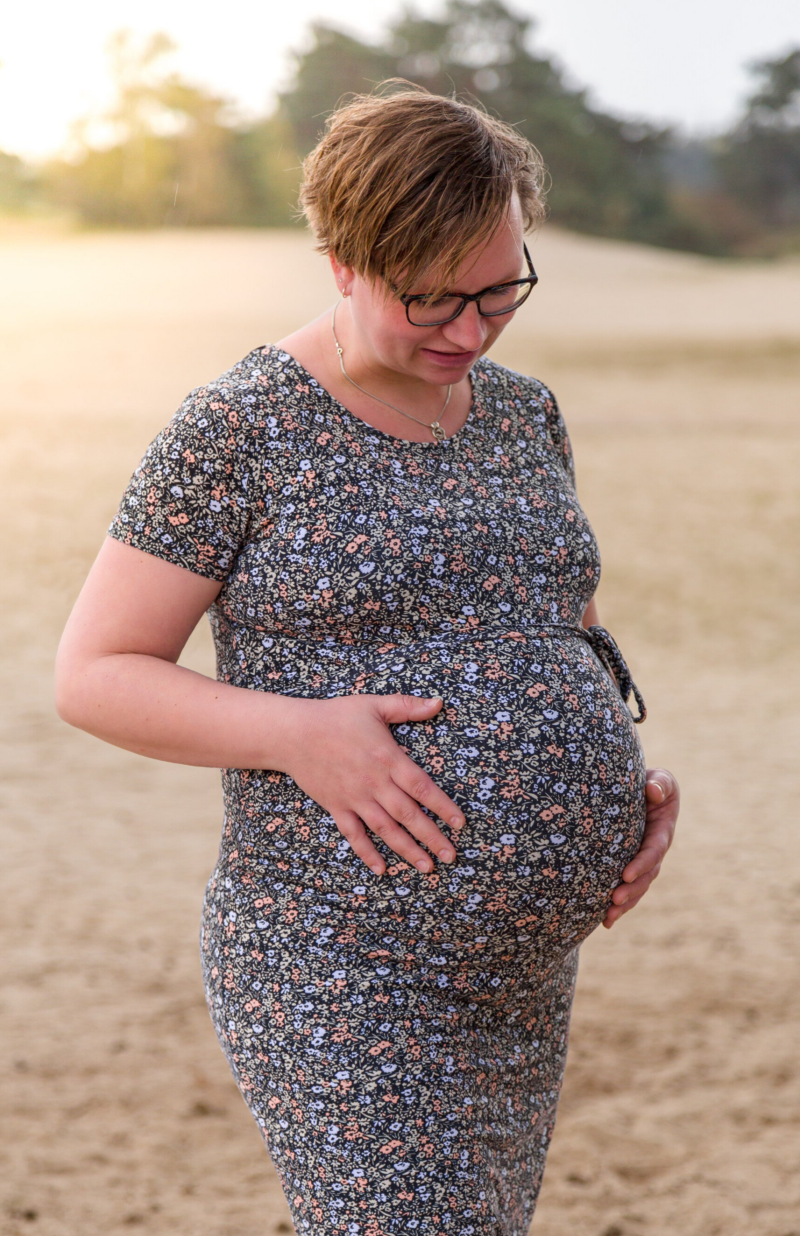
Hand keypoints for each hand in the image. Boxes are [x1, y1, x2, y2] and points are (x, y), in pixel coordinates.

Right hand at [280, 693, 462, 875]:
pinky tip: (381, 869)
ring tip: (427, 868)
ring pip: (386, 829)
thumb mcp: (374, 705)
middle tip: (451, 856)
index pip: (422, 788)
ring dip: (407, 850)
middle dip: (432, 837)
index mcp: (388, 758)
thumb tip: (438, 703)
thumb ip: (407, 706)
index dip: (443, 807)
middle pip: (409, 815)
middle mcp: (375, 783)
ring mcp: (355, 798)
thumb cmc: (335, 716)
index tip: (460, 824)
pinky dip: (367, 853)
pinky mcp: (336, 807)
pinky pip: (354, 835)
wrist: (293, 734)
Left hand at [603, 767, 679, 927]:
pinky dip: (618, 905)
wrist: (641, 789)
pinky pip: (627, 887)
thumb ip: (660, 783)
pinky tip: (604, 920)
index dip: (642, 863)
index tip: (626, 875)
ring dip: (624, 904)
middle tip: (614, 900)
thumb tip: (653, 792)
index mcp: (662, 830)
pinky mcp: (630, 865)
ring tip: (608, 917)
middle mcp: (654, 849)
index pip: (654, 850)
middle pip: (646, 875)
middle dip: (632, 890)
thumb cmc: (650, 781)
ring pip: (637, 887)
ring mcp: (643, 860)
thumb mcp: (660, 778)